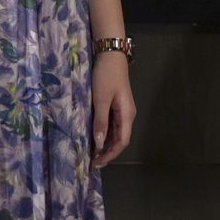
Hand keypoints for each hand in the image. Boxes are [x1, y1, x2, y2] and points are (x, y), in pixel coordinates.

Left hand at [93, 51, 135, 167]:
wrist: (111, 56)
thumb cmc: (106, 76)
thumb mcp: (101, 99)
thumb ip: (100, 122)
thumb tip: (98, 143)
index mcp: (127, 115)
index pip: (122, 142)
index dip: (110, 155)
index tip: (97, 163)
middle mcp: (128, 116)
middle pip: (120, 140)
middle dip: (108, 152)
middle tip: (92, 162)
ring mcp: (123, 111)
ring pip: (116, 133)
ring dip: (106, 144)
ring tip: (92, 153)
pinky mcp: (117, 106)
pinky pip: (112, 125)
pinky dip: (105, 134)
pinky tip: (95, 137)